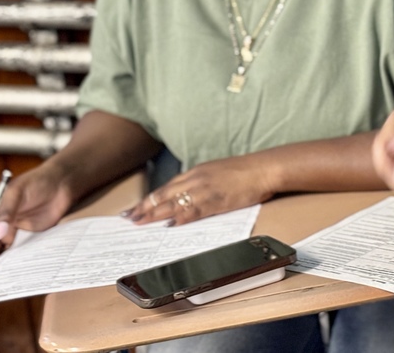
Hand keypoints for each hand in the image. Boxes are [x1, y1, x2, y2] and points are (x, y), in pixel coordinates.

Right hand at [0, 164, 72, 263]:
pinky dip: (14, 258)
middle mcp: (0, 222)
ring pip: (0, 249)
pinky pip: (18, 250)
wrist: (61, 183)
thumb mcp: (17, 192)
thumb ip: (7, 212)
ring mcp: (14, 230)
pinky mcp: (28, 236)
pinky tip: (15, 263)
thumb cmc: (36, 182)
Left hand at [124, 154, 277, 226]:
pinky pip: (195, 210)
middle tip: (129, 219)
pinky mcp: (217, 200)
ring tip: (141, 224)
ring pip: (174, 203)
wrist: (263, 169)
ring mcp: (206, 189)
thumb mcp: (215, 172)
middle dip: (145, 208)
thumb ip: (199, 183)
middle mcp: (196, 179)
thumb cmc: (243, 171)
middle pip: (164, 195)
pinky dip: (181, 218)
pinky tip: (170, 225)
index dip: (148, 200)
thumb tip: (185, 196)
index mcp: (196, 172)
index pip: (165, 188)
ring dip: (156, 214)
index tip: (135, 208)